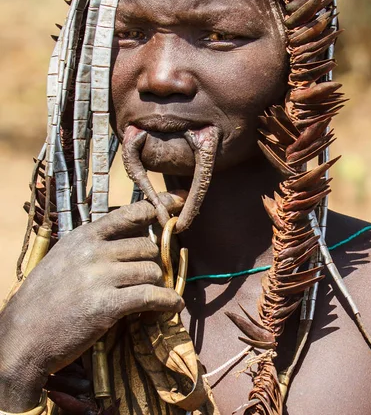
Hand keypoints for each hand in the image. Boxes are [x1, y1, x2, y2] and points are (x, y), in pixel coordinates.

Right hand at [0, 192, 184, 410]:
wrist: (22, 337)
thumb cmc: (45, 298)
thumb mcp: (64, 258)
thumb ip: (94, 245)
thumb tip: (134, 235)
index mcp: (83, 236)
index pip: (130, 213)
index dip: (157, 207)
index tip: (176, 204)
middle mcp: (92, 251)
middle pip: (147, 245)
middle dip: (153, 261)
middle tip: (152, 276)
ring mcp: (99, 277)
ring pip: (151, 270)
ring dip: (158, 284)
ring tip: (153, 296)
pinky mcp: (107, 305)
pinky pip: (150, 296)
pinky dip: (167, 302)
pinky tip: (172, 306)